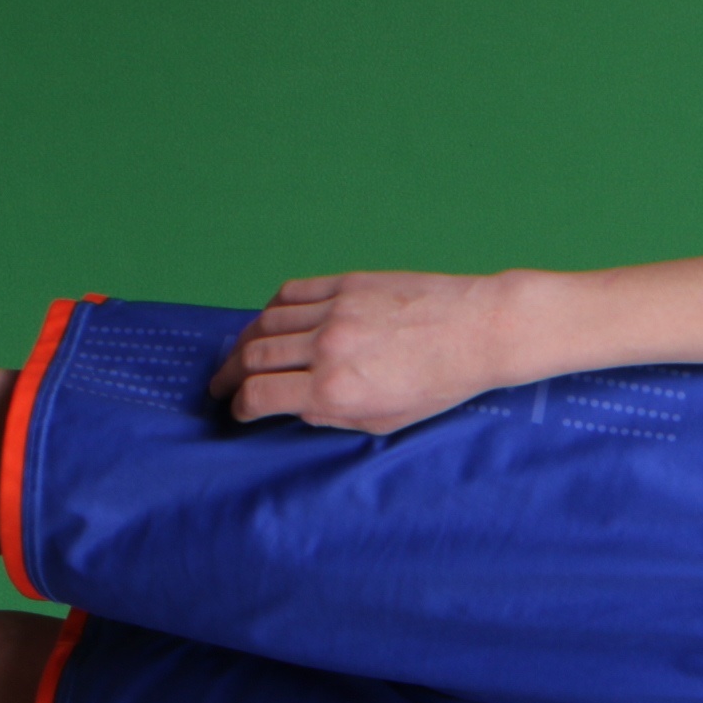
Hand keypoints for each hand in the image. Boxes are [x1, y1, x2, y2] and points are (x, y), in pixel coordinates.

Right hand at [208, 272, 510, 431]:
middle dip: (230, 375)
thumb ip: (333, 415)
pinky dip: (272, 308)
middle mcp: (327, 348)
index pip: (260, 396)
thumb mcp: (386, 419)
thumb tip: (296, 406)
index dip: (241, 407)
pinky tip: (270, 321)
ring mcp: (335, 310)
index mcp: (336, 389)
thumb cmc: (443, 382)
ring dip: (244, 342)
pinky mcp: (347, 283)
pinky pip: (292, 293)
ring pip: (265, 322)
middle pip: (253, 358)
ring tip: (239, 355)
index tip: (239, 411)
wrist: (481, 330)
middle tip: (222, 385)